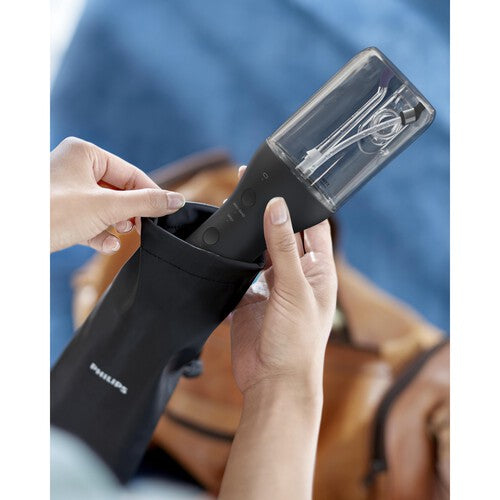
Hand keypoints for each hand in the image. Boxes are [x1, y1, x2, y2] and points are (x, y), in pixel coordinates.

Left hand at [50, 137, 184, 252]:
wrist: (13, 238)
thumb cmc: (50, 213)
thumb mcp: (107, 206)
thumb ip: (145, 202)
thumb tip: (176, 199)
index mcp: (84, 153)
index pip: (130, 173)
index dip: (150, 194)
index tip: (166, 211)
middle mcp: (74, 167)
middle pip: (118, 190)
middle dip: (130, 212)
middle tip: (141, 227)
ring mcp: (65, 190)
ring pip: (104, 206)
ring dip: (116, 224)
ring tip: (121, 233)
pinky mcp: (59, 212)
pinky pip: (88, 219)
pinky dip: (100, 232)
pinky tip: (107, 244)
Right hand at [230, 195, 336, 396]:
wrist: (273, 383)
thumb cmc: (297, 343)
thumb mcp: (294, 290)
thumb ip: (284, 249)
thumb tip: (277, 208)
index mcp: (318, 270)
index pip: (312, 226)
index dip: (299, 203)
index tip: (283, 181)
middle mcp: (297, 274)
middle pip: (283, 233)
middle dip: (270, 213)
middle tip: (252, 186)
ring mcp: (273, 284)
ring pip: (262, 249)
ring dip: (251, 232)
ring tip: (237, 207)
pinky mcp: (251, 295)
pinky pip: (243, 268)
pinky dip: (236, 255)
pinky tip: (228, 239)